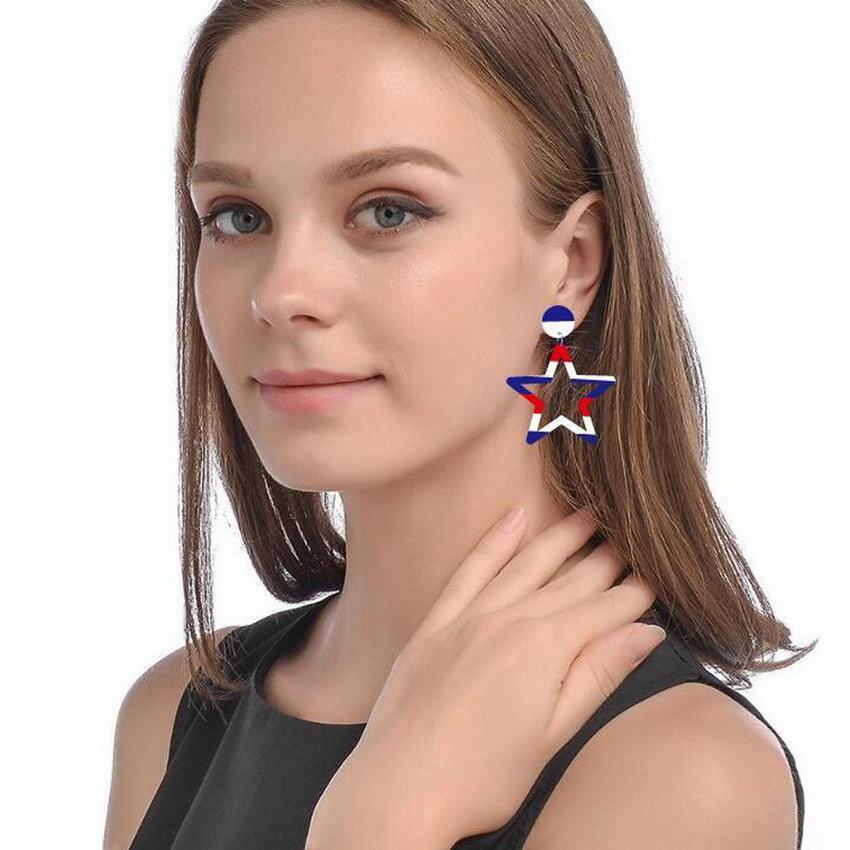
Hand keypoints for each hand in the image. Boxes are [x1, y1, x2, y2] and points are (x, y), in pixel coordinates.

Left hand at [315, 507, 664, 844]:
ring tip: (588, 514)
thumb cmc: (482, 777)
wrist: (397, 789)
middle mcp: (507, 619)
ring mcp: (467, 617)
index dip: (634, 594)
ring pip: (524, 564)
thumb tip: (646, 632)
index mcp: (543, 648)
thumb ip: (598, 675)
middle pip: (569, 580)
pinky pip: (469, 569)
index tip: (656, 579)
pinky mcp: (436, 623)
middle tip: (633, 538)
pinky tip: (514, 517)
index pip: (603, 609)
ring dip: (559, 537)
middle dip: (605, 559)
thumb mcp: (553, 734)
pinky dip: (494, 541)